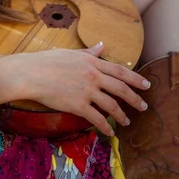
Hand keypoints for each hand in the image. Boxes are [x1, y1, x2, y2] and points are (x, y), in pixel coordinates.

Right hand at [0, 42, 149, 135]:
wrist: (32, 74)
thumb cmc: (47, 61)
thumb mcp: (70, 53)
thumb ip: (89, 52)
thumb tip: (101, 45)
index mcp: (92, 61)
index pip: (120, 70)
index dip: (135, 79)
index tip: (146, 85)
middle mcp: (93, 75)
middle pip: (121, 88)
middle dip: (135, 98)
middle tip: (143, 106)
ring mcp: (87, 91)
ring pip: (112, 105)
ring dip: (122, 115)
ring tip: (127, 122)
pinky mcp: (78, 105)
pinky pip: (97, 119)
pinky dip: (105, 127)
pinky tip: (109, 132)